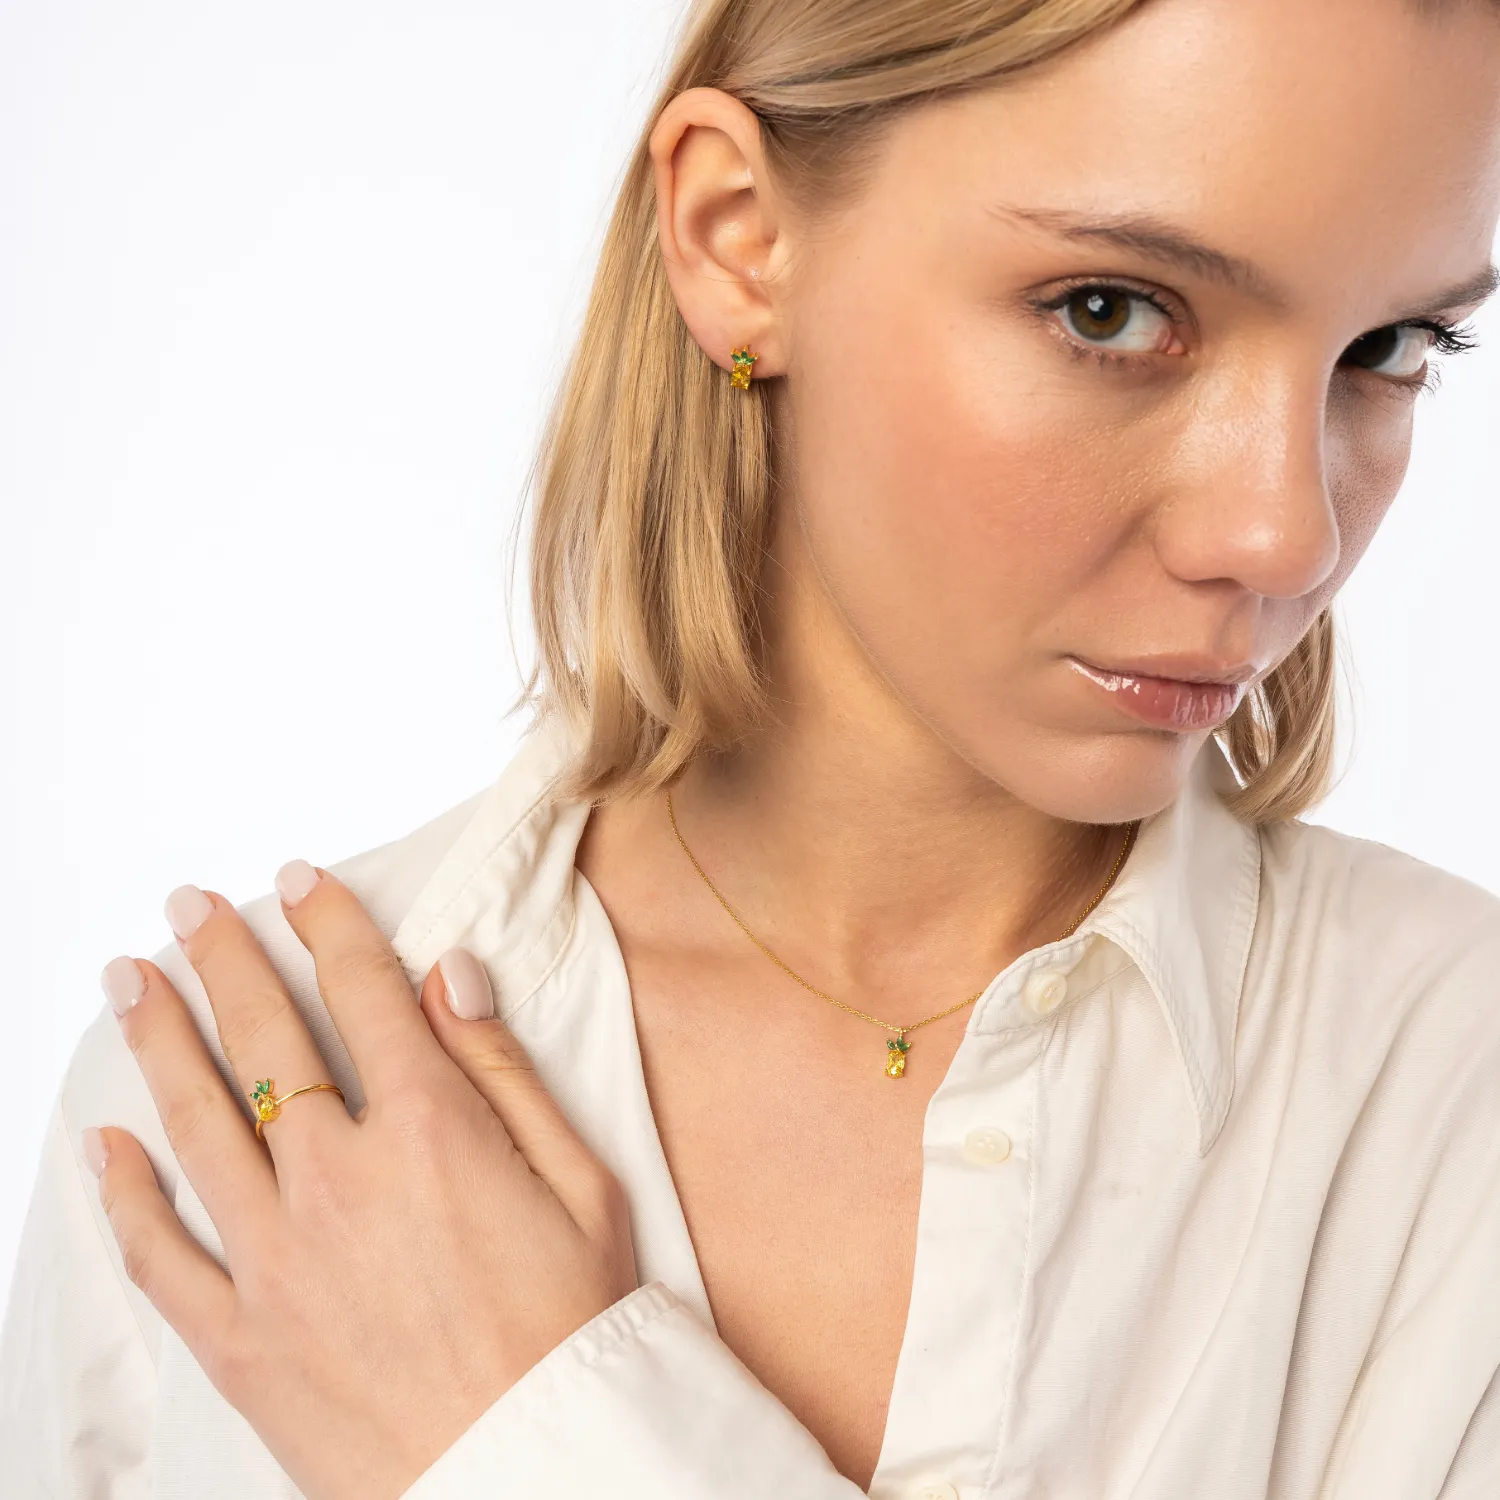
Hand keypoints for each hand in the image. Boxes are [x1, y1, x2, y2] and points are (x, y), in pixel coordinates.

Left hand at [86, 861, 638, 1499]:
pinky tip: (105, 1147)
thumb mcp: (579, 1181)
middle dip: (223, 961)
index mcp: (430, 1132)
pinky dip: (125, 1196)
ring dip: (158, 1042)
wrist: (534, 1470)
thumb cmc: (570, 1324)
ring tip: (130, 983)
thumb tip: (449, 977)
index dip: (327, 927)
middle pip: (264, 1043)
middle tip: (189, 909)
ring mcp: (278, 1260)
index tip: (298, 882)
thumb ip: (503, 1071)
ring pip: (196, 1125)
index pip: (362, 996)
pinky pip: (161, 1256)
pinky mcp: (242, 1339)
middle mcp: (338, 1181)